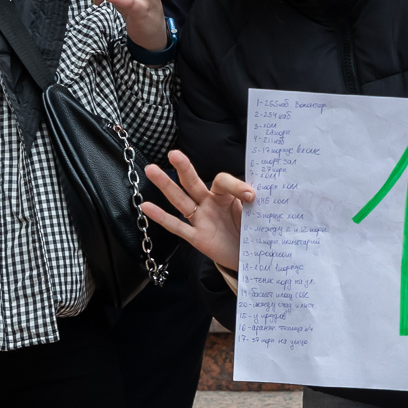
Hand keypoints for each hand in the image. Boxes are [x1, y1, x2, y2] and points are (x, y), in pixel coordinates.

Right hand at [142, 151, 253, 276]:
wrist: (248, 253)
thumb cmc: (251, 228)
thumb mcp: (256, 213)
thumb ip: (255, 201)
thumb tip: (261, 191)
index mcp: (225, 195)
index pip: (223, 182)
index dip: (236, 186)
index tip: (251, 197)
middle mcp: (209, 203)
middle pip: (193, 183)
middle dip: (185, 168)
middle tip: (174, 153)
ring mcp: (200, 219)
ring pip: (180, 200)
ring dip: (166, 185)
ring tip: (151, 169)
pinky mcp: (196, 237)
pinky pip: (177, 226)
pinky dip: (161, 217)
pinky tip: (146, 206)